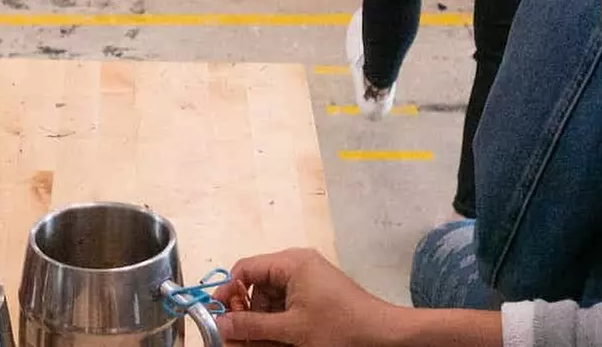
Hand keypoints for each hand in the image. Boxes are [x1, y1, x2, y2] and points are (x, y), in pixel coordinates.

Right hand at [212, 249, 399, 346]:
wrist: (385, 337)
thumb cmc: (339, 327)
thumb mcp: (292, 330)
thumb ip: (252, 326)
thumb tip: (218, 324)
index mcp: (291, 263)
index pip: (245, 268)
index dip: (227, 292)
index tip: (217, 316)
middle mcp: (297, 266)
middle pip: (256, 286)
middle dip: (245, 313)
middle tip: (236, 338)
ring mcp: (309, 281)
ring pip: (271, 300)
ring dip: (261, 323)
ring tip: (256, 344)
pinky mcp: (317, 297)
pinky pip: (287, 307)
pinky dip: (278, 324)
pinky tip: (274, 342)